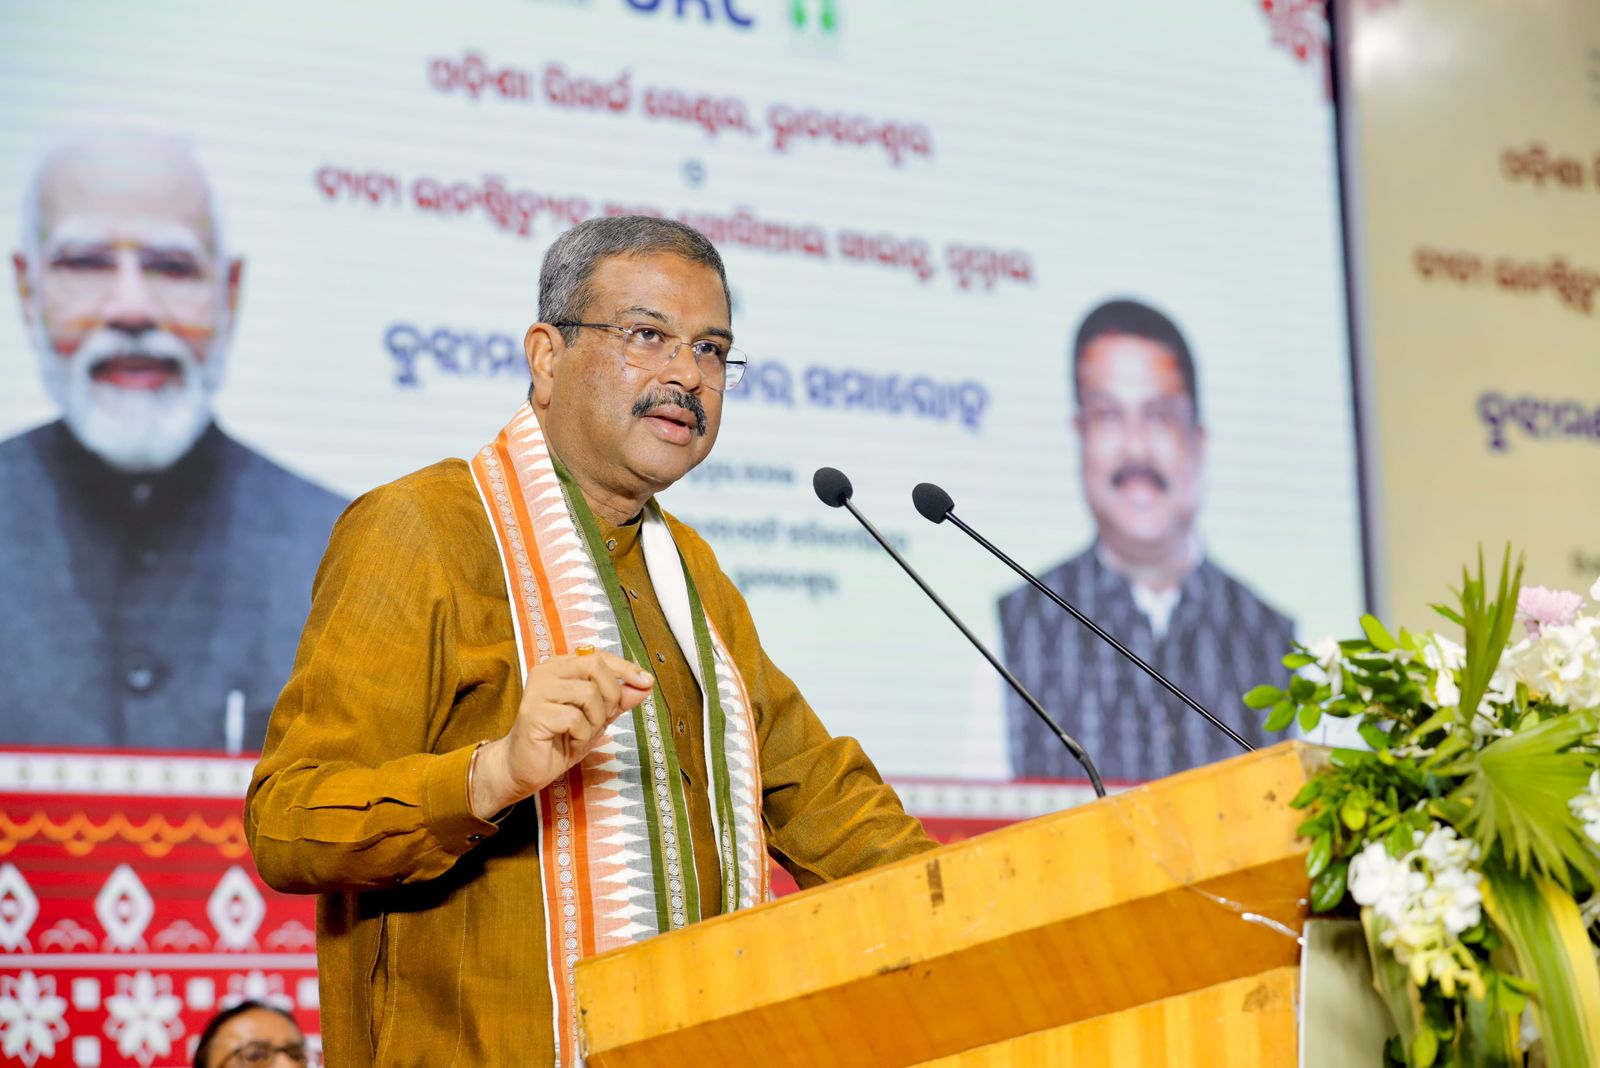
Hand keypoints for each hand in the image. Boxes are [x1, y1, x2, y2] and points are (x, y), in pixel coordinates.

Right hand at [471, 651, 652, 818]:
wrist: (524, 768)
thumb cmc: (559, 740)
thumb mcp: (597, 718)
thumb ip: (619, 700)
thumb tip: (645, 684)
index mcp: (561, 667)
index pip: (599, 657)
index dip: (626, 668)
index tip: (646, 682)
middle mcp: (547, 671)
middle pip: (596, 667)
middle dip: (611, 696)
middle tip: (602, 719)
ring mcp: (538, 690)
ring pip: (588, 693)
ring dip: (595, 720)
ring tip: (582, 733)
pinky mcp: (533, 712)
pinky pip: (575, 718)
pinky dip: (581, 734)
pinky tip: (569, 741)